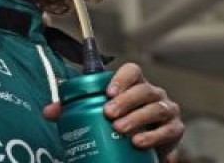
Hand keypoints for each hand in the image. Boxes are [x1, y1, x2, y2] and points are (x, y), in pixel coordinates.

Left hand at [43, 63, 183, 161]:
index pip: (133, 71)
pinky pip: (168, 130)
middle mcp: (154, 94)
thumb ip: (73, 111)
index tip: (108, 93)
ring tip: (121, 130)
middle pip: (144, 89)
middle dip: (127, 101)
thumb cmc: (120, 127)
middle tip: (109, 115)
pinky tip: (138, 143)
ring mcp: (167, 111)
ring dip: (138, 118)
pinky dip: (154, 136)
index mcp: (135, 86)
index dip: (122, 79)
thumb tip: (49, 111)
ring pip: (157, 108)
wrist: (142, 152)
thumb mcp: (97, 117)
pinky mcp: (174, 130)